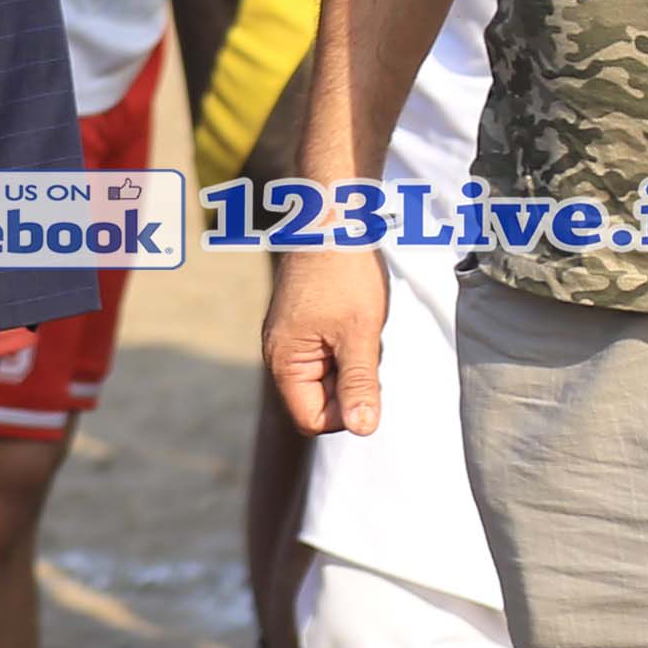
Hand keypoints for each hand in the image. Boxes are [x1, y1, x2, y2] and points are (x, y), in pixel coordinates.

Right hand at [261, 244, 384, 437]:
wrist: (334, 218)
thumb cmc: (345, 273)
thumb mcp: (360, 334)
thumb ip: (360, 384)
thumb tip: (362, 429)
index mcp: (284, 360)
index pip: (312, 419)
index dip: (344, 412)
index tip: (367, 378)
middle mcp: (279, 353)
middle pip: (319, 400)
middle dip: (351, 383)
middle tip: (367, 346)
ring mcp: (290, 337)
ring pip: (328, 377)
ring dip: (353, 362)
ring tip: (361, 326)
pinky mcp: (302, 324)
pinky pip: (328, 354)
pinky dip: (348, 345)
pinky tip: (355, 318)